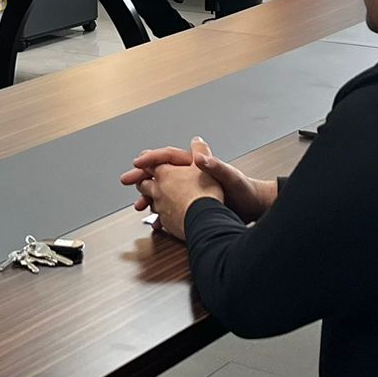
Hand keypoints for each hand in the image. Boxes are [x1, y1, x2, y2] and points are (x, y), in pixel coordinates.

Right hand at [123, 137, 270, 222]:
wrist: (251, 207)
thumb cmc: (243, 189)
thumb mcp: (230, 176)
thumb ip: (215, 167)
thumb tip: (202, 157)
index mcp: (196, 164)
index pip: (169, 156)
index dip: (152, 157)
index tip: (138, 162)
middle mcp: (190, 175)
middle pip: (160, 172)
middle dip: (142, 176)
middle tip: (126, 180)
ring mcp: (189, 190)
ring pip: (161, 190)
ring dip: (148, 197)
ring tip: (137, 205)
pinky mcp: (191, 204)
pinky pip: (169, 206)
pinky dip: (159, 213)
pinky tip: (154, 221)